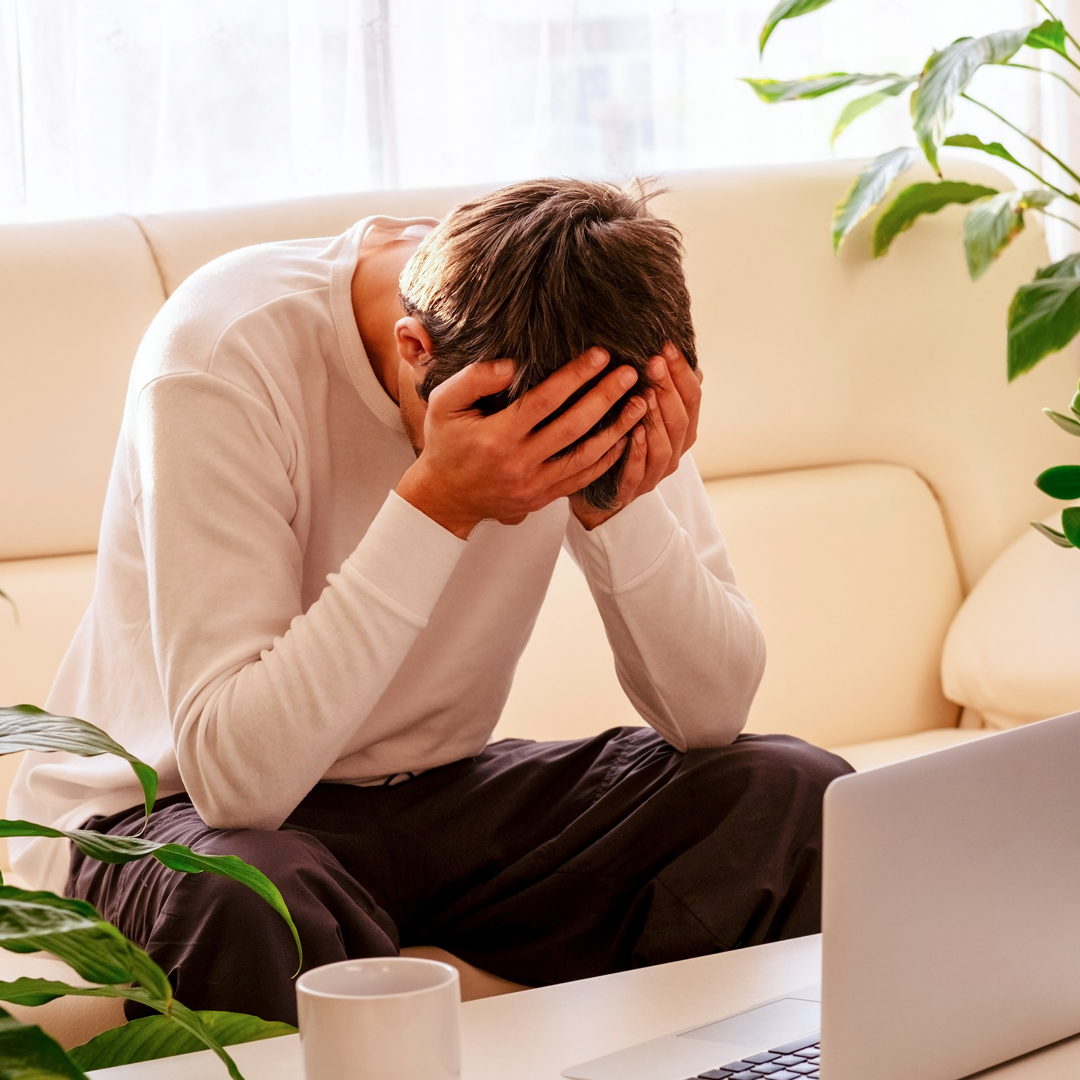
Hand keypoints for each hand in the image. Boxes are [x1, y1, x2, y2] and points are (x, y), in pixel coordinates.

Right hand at [396, 348, 648, 537]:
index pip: (545, 401)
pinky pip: (582, 479)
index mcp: (497, 437)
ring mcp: (535, 484)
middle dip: (605, 397)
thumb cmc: (445, 444)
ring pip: (585, 456)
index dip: (575, 376)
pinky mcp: (543, 497)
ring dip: (617, 429)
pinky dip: (608, 459)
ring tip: (641, 404)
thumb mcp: (443, 404)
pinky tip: (626, 438)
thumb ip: (474, 379)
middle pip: (573, 427)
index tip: (600, 354)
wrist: (444, 498)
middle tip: (631, 373)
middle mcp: (520, 463)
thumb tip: (512, 365)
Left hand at [570, 343, 702, 530]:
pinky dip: (638, 452)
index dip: (682, 371)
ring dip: (656, 419)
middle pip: (681, 419)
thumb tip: (668, 347)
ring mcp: (655, 473)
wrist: (599, 493)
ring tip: (644, 395)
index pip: (692, 397)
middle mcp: (675, 451)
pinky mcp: (633, 490)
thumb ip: (657, 386)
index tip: (667, 346)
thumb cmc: (621, 441)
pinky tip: (633, 433)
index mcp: (682, 430)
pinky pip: (639, 472)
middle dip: (668, 389)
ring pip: (665, 446)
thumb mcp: (640, 410)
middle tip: (653, 362)